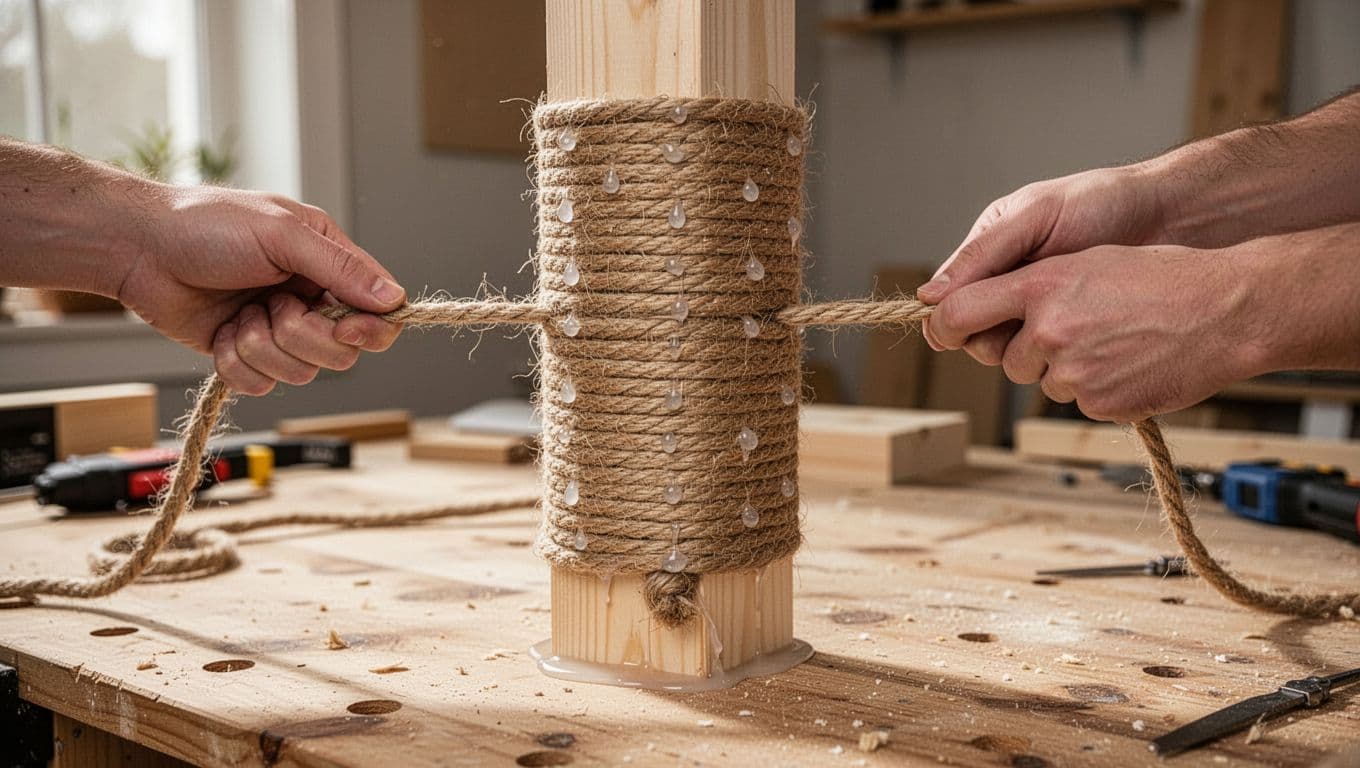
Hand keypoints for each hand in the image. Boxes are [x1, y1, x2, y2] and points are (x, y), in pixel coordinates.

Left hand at [117, 186, 404, 394]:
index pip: (379, 311)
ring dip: (263, 346)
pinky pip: (262, 384)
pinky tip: (222, 332)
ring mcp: (277, 329)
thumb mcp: (282, 236)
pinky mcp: (245, 353)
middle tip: (273, 306)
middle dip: (302, 337)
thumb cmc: (204, 225)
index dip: (370, 329)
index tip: (345, 327)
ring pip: (301, 372)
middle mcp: (309, 298)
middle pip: (343, 352)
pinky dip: (238, 362)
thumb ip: (341, 268)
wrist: (137, 248)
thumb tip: (394, 297)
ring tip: (239, 314)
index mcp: (327, 263)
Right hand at [920, 165, 1164, 361]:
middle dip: (992, 336)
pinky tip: (1076, 338)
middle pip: (976, 332)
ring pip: (1009, 350)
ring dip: (1023, 347)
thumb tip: (930, 296)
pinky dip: (1053, 354)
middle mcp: (1010, 283)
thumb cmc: (1103, 202)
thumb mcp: (1035, 218)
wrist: (1172, 215)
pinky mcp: (1072, 329)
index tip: (961, 331)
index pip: (953, 300)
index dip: (952, 319)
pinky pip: (1047, 356)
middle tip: (1023, 324)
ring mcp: (1041, 309)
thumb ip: (984, 254)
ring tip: (1057, 326)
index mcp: (991, 250)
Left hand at [924, 244, 1264, 421]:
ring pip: (1043, 382)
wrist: (1227, 311)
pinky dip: (1098, 389)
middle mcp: (1049, 329)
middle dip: (1030, 351)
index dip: (943, 326)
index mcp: (1041, 285)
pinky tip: (1132, 364)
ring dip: (1066, 370)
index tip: (940, 330)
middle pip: (1005, 358)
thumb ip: (1031, 285)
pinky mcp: (1097, 404)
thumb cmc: (1163, 277)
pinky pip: (1078, 402)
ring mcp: (1073, 371)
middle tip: (1076, 331)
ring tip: (1116, 342)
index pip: (958, 313)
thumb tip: (982, 306)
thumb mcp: (1089, 261)